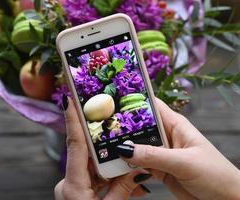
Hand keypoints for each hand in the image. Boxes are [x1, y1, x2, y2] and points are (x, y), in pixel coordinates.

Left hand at [54, 96, 151, 199]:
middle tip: (121, 130)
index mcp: (73, 185)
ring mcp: (74, 186)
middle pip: (90, 155)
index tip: (69, 100)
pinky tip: (128, 182)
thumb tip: (140, 170)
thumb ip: (124, 189)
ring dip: (114, 168)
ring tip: (135, 169)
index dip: (73, 120)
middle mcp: (70, 182)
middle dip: (109, 146)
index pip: (75, 145)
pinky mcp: (79, 190)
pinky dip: (111, 179)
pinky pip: (97, 178)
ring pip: (96, 167)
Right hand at [116, 99, 239, 199]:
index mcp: (175, 125)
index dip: (133, 100)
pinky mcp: (157, 168)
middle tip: (101, 127)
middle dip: (122, 127)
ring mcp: (160, 153)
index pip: (151, 106)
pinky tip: (116, 164)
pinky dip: (127, 164)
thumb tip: (126, 149)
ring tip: (104, 146)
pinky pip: (138, 163)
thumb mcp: (184, 162)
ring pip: (136, 146)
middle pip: (139, 127)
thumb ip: (154, 155)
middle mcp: (166, 136)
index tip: (112, 101)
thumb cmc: (215, 175)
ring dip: (123, 147)